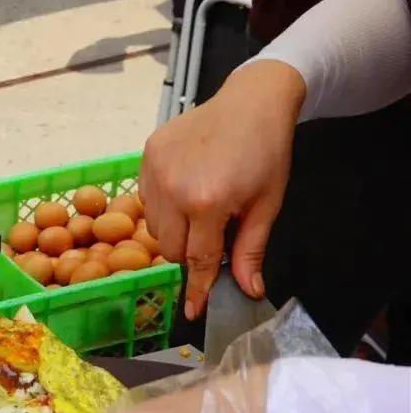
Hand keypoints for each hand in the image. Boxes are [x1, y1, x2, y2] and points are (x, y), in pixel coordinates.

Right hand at [140, 61, 304, 319]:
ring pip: (155, 226)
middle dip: (190, 253)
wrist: (252, 101)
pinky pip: (146, 199)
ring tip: (199, 209)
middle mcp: (173, 188)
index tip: (192, 311)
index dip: (196, 288)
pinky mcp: (146, 155)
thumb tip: (247, 290)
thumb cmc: (266, 152)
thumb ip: (249, 250)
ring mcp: (155, 170)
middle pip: (170, 248)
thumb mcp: (266, 204)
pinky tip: (185, 189)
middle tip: (213, 235)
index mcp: (207, 202)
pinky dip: (164, 205)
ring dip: (175, 230)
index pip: (196, 259)